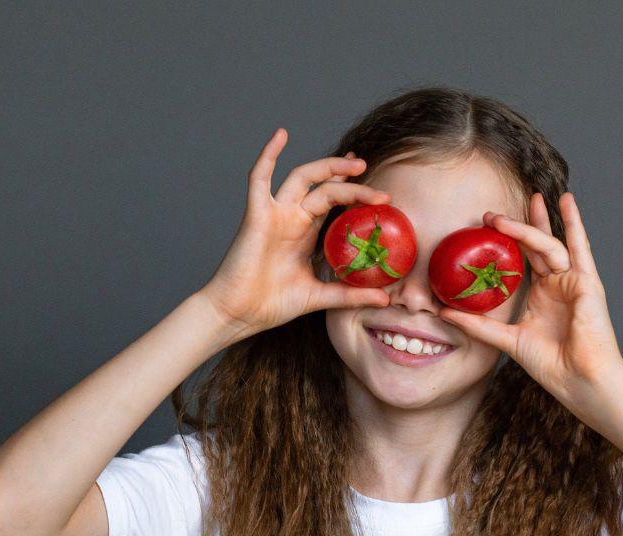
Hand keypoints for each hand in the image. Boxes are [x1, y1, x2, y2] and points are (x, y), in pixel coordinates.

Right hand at [200, 127, 392, 339]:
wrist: (238, 314)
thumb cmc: (270, 305)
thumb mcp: (319, 297)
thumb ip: (350, 294)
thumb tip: (384, 299)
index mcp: (305, 233)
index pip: (333, 202)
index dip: (354, 192)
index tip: (380, 194)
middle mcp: (291, 218)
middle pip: (324, 186)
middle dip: (348, 177)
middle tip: (372, 176)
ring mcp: (274, 214)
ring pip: (302, 178)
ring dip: (328, 166)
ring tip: (355, 164)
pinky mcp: (256, 215)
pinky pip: (259, 179)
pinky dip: (268, 155)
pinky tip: (281, 135)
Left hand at [436, 191, 622, 412]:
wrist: (578, 380)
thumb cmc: (550, 364)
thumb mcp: (506, 339)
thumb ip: (477, 324)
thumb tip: (443, 313)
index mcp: (542, 295)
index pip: (522, 259)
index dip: (505, 243)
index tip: (483, 228)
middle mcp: (558, 284)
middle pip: (536, 245)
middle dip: (515, 227)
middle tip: (489, 214)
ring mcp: (573, 281)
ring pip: (549, 245)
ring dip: (531, 225)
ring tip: (514, 209)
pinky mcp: (586, 282)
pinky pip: (580, 247)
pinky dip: (574, 223)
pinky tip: (565, 200)